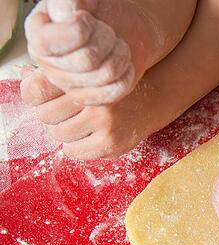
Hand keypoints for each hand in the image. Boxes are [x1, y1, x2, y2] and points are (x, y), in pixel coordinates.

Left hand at [21, 66, 149, 158]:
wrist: (151, 100)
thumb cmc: (111, 90)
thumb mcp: (86, 77)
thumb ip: (56, 78)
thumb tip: (23, 76)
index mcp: (83, 79)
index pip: (38, 91)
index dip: (40, 98)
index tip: (52, 99)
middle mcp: (91, 98)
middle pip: (45, 115)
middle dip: (53, 117)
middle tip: (69, 115)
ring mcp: (103, 121)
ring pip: (58, 135)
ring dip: (65, 133)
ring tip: (80, 126)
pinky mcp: (110, 142)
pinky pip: (73, 151)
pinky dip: (76, 147)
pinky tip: (89, 138)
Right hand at [24, 0, 137, 104]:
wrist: (125, 32)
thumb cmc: (103, 11)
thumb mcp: (88, 0)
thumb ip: (71, 2)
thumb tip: (65, 15)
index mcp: (39, 34)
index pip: (48, 42)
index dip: (77, 30)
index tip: (89, 18)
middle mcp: (46, 62)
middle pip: (84, 59)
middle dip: (107, 39)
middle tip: (110, 32)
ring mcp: (66, 84)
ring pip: (102, 76)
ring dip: (120, 55)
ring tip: (118, 46)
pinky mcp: (87, 98)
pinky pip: (112, 93)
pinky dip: (126, 75)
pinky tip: (124, 65)